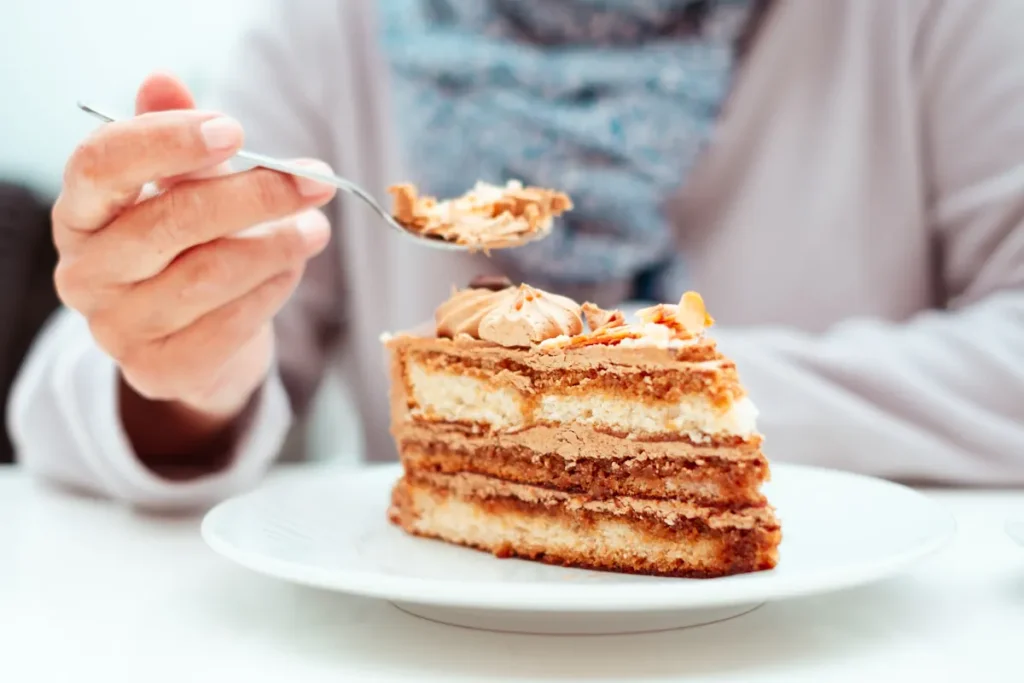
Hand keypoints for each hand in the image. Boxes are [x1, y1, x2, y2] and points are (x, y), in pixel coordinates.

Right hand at [52, 73, 336, 461]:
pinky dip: (272, 291)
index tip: (235, 130)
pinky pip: (229, 325)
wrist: (195, 336)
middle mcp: (85, 272)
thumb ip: (175, 135)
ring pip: (208, 276)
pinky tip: (291, 270)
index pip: (102, 164)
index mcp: (80, 213)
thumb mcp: (181, 185)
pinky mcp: (159, 371)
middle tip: (316, 180)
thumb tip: (163, 79)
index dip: (167, 142)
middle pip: (170, 221)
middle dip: (255, 195)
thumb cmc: (188, 245)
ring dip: (277, 246)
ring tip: (315, 228)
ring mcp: (116, 328)